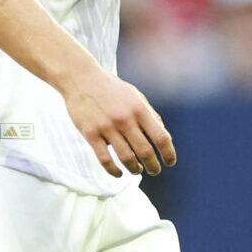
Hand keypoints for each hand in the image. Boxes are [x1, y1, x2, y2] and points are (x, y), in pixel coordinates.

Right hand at [61, 69, 175, 177]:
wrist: (81, 78)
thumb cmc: (112, 89)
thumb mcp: (135, 96)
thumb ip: (150, 115)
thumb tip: (165, 138)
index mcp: (139, 109)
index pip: (161, 137)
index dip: (169, 154)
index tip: (170, 162)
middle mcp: (125, 119)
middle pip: (145, 152)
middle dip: (153, 166)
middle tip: (154, 171)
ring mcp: (107, 127)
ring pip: (126, 158)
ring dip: (135, 169)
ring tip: (137, 170)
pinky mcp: (91, 134)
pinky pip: (105, 159)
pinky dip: (114, 171)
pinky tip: (119, 173)